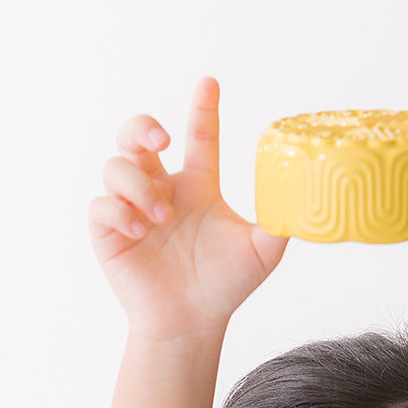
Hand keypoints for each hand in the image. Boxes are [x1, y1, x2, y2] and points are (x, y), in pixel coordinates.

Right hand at [88, 75, 288, 339]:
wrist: (191, 324)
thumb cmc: (224, 287)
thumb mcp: (262, 253)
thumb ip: (280, 222)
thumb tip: (305, 197)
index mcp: (196, 187)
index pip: (199, 137)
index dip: (203, 108)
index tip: (210, 83)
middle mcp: (162, 191)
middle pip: (136, 137)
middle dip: (142, 127)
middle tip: (162, 141)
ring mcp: (132, 210)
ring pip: (116, 167)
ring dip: (138, 186)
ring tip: (160, 217)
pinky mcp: (110, 233)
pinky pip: (101, 206)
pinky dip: (118, 212)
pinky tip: (139, 231)